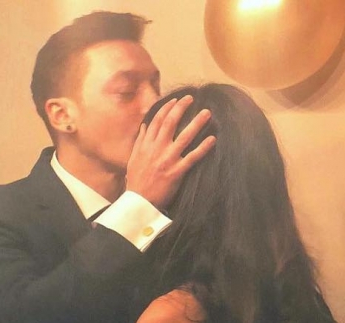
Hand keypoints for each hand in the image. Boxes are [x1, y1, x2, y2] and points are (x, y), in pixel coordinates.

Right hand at [125, 95, 215, 209]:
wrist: (138, 203)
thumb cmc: (136, 182)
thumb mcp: (133, 160)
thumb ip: (140, 141)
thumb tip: (144, 126)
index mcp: (146, 146)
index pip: (157, 121)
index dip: (167, 107)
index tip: (176, 100)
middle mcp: (157, 149)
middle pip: (170, 122)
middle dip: (181, 107)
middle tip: (191, 98)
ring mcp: (167, 160)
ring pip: (184, 137)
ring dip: (197, 122)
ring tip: (207, 113)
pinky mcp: (176, 172)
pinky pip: (192, 157)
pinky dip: (203, 148)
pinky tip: (212, 139)